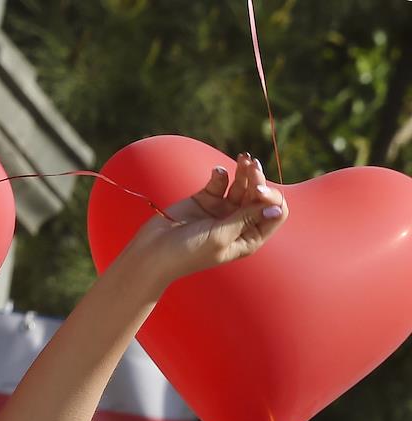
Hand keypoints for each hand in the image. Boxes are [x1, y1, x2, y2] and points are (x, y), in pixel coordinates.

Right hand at [128, 153, 287, 285]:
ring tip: (243, 158)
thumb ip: (247, 218)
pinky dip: (221, 176)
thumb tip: (276, 208)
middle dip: (258, 179)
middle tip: (250, 166)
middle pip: (259, 195)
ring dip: (244, 172)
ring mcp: (222, 211)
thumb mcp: (221, 237)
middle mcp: (238, 224)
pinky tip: (216, 173)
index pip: (273, 213)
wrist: (152, 252)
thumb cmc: (187, 253)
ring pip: (242, 186)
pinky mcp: (205, 200)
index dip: (270, 198)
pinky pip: (220, 183)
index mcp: (248, 238)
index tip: (256, 192)